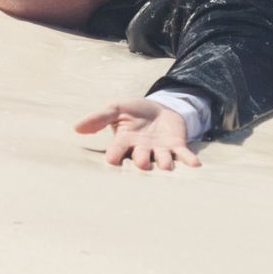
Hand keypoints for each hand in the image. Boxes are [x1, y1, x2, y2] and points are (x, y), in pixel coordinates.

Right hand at [74, 98, 201, 171]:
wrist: (160, 108)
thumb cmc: (134, 112)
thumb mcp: (117, 108)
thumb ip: (100, 117)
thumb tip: (77, 127)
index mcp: (125, 141)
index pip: (117, 148)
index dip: (115, 153)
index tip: (111, 159)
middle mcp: (141, 150)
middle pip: (140, 157)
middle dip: (141, 160)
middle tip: (142, 163)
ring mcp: (160, 150)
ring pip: (161, 159)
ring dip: (164, 162)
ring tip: (166, 165)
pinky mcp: (176, 146)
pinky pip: (183, 155)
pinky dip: (188, 160)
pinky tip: (195, 165)